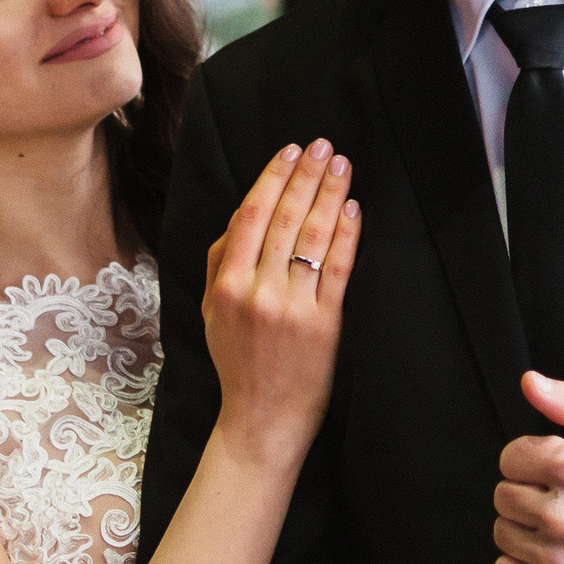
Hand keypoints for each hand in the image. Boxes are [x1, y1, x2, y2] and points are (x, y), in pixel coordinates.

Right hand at [202, 140, 359, 471]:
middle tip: (323, 146)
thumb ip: (219, 263)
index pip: (250, 217)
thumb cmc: (237, 361)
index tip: (289, 152)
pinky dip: (348, 236)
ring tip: (342, 166)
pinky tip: (354, 209)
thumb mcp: (210, 312)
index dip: (272, 179)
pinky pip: (339, 269)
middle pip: (284, 220)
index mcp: (226, 286)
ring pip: (313, 239)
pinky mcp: (326, 323)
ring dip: (329, 196)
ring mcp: (294, 307)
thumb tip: (239, 216)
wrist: (263, 417)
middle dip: (305, 177)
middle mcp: (258, 292)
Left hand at [492, 372, 563, 563]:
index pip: (510, 457)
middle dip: (530, 493)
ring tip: (562, 528)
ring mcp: (557, 560)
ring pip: (502, 532)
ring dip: (525, 528)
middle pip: (503, 495)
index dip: (534, 460)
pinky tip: (554, 555)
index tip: (556, 470)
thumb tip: (531, 383)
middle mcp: (562, 516)